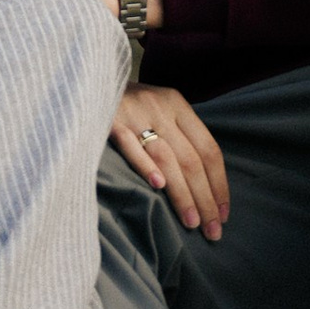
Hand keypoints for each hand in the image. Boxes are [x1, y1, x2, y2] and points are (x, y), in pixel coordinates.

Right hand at [110, 83, 227, 239]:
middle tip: (212, 230)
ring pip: (166, 158)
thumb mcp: (158, 108)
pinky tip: (157, 186)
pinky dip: (145, 165)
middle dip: (205, 198)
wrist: (85, 78)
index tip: (224, 213)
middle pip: (190, 159)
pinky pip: (130, 146)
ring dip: (182, 194)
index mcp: (177, 104)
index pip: (208, 148)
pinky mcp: (109, 120)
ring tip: (191, 222)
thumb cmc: (126, 102)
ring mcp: (134, 113)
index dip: (219, 184)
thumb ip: (178, 135)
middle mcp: (160, 107)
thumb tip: (204, 184)